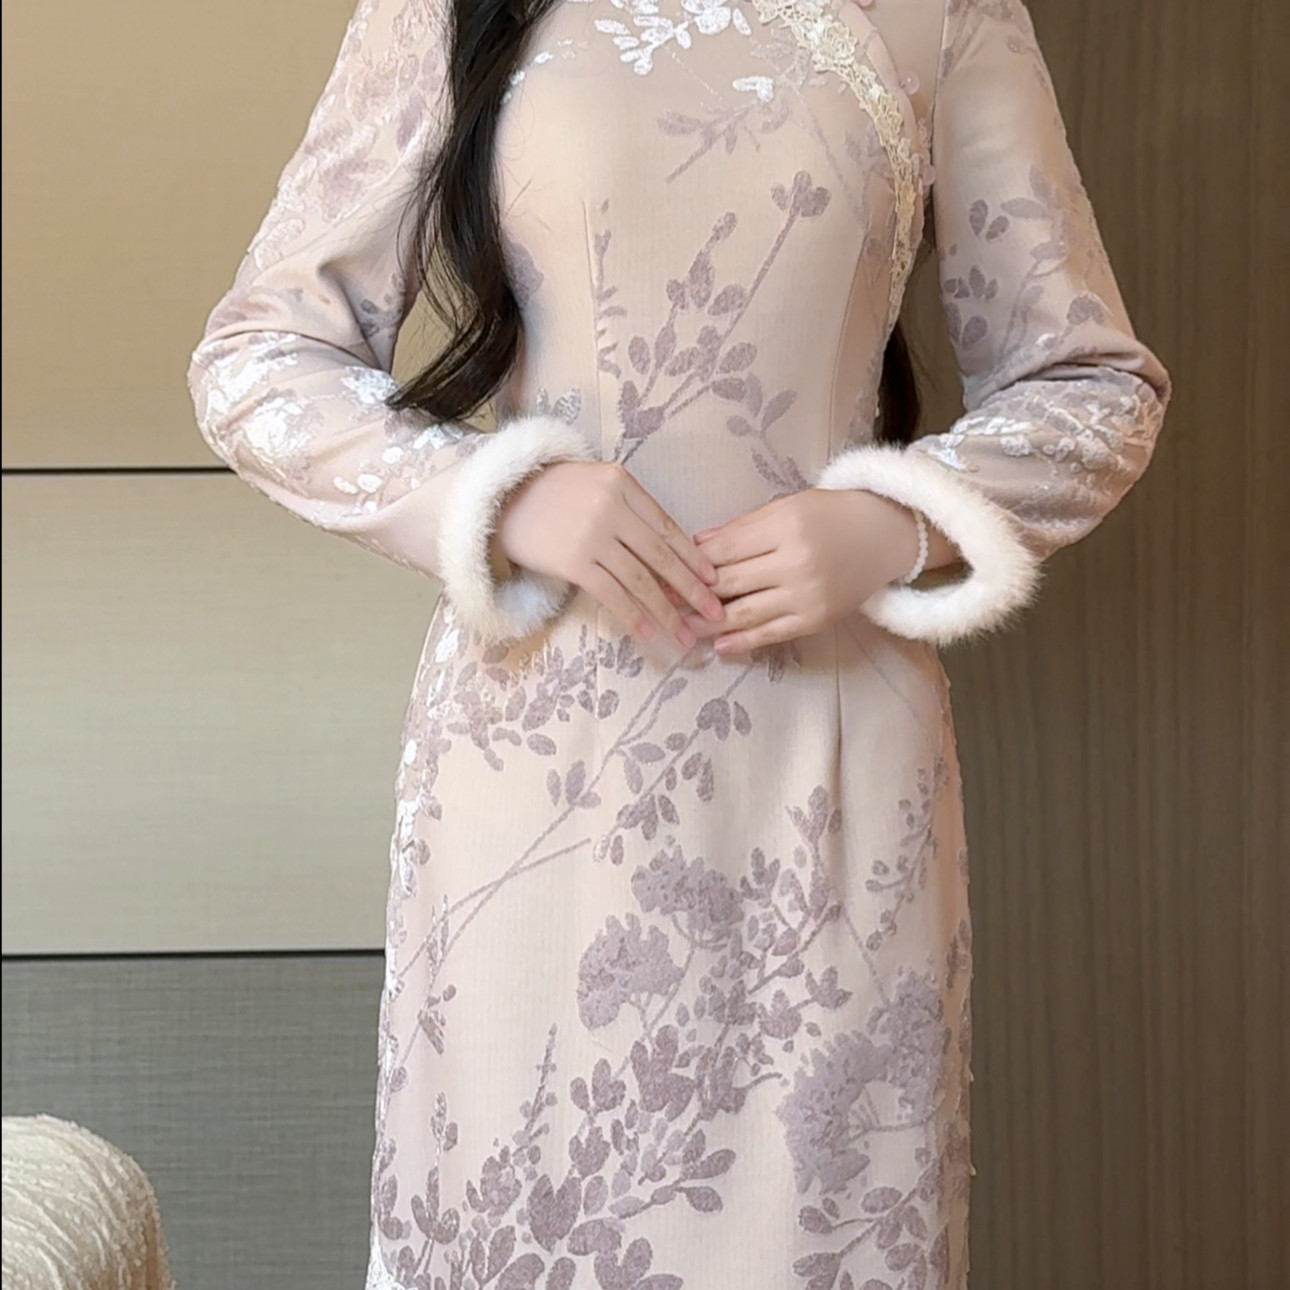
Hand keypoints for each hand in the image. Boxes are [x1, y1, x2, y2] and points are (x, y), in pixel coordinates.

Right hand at [493, 461, 725, 647]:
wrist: (498, 501)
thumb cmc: (551, 494)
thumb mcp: (595, 483)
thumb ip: (629, 507)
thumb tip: (669, 549)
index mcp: (622, 484)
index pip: (667, 526)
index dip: (693, 558)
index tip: (714, 580)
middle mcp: (611, 507)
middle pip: (661, 555)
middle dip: (692, 589)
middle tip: (715, 612)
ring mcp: (592, 535)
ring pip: (640, 580)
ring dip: (667, 612)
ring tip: (686, 635)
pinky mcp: (572, 561)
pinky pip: (611, 594)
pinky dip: (633, 615)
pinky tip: (649, 633)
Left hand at [670, 489, 922, 655]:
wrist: (883, 536)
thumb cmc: (829, 515)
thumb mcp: (786, 508)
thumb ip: (742, 528)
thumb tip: (695, 545)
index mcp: (785, 527)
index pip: (725, 550)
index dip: (689, 563)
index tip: (661, 570)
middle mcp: (796, 563)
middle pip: (729, 583)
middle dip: (689, 594)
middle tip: (658, 600)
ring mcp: (807, 595)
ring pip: (744, 613)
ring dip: (706, 623)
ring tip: (678, 627)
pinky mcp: (816, 619)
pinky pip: (771, 634)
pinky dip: (742, 642)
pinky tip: (717, 646)